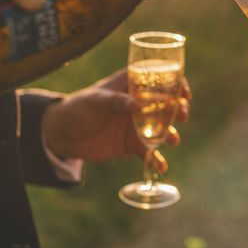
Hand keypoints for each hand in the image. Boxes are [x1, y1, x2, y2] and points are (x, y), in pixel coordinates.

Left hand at [40, 69, 190, 171]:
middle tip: (182, 116)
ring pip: (164, 129)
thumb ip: (116, 102)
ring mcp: (139, 125)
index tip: (185, 93)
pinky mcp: (133, 144)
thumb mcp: (95, 101)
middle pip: (169, 105)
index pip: (162, 80)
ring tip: (172, 140)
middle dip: (180, 110)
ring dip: (172, 134)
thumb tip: (137, 105)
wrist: (62, 135)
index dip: (178, 84)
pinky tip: (160, 167)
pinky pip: (149, 153)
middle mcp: (141, 104)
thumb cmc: (78, 108)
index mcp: (133, 86)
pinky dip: (156, 160)